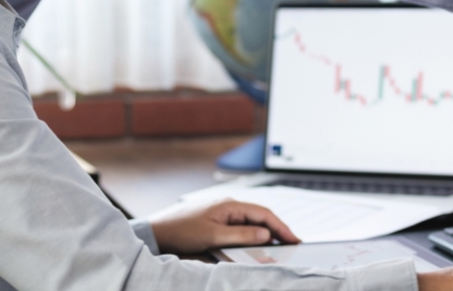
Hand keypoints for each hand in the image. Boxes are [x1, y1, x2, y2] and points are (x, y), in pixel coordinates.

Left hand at [148, 198, 299, 253]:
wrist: (158, 231)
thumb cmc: (181, 230)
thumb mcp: (213, 236)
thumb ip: (241, 235)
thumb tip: (265, 234)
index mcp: (230, 205)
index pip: (264, 214)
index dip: (281, 227)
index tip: (294, 239)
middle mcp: (229, 206)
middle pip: (260, 218)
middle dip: (277, 230)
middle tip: (292, 244)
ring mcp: (223, 213)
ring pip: (251, 223)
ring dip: (264, 234)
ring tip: (278, 247)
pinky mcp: (217, 222)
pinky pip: (240, 228)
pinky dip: (251, 236)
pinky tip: (256, 245)